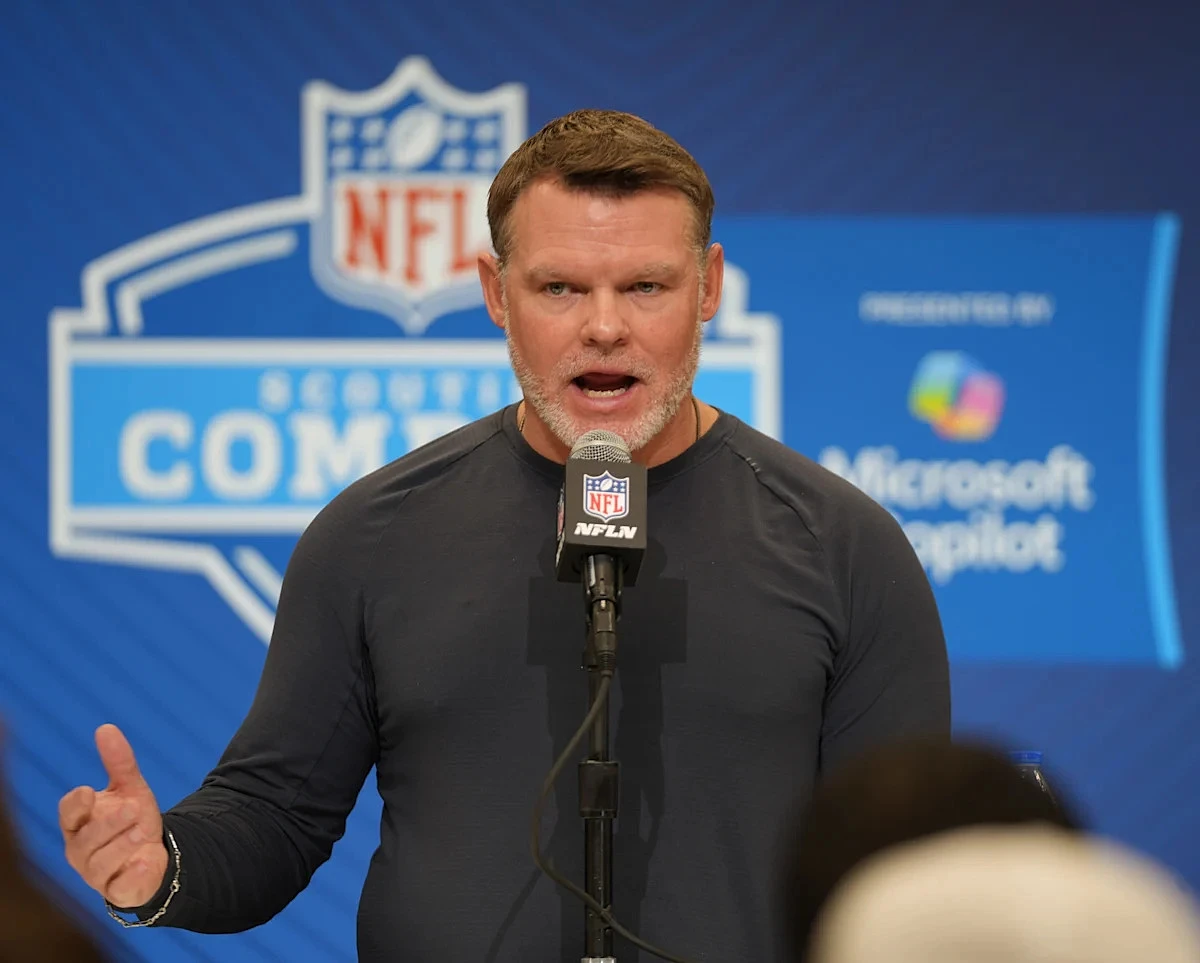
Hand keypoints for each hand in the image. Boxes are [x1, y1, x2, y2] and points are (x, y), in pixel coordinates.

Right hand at [59, 724, 169, 908]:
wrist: (154, 853)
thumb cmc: (132, 819)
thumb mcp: (130, 788)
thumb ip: (119, 761)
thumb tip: (106, 728)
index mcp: (80, 822)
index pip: (68, 813)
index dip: (76, 804)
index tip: (90, 791)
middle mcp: (81, 849)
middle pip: (85, 839)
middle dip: (108, 824)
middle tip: (133, 808)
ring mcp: (96, 874)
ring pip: (100, 863)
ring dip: (123, 845)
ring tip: (144, 829)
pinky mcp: (117, 891)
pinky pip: (119, 887)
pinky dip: (132, 874)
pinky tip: (146, 861)